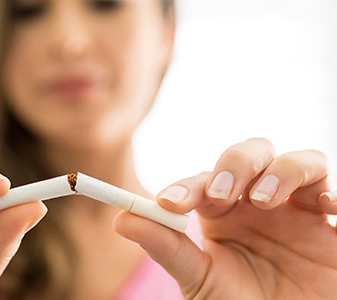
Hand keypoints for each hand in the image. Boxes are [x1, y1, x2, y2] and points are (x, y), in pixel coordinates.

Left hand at [114, 138, 336, 299]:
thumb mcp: (199, 280)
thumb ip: (166, 247)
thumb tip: (121, 219)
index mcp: (223, 211)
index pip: (203, 182)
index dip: (186, 186)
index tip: (169, 202)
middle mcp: (260, 202)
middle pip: (251, 154)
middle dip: (234, 165)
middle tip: (221, 194)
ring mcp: (300, 208)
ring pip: (298, 161)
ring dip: (280, 172)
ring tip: (262, 200)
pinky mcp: (333, 225)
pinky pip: (336, 190)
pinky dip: (330, 190)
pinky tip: (324, 206)